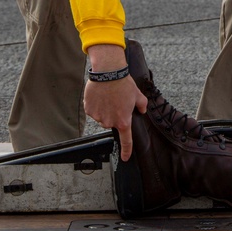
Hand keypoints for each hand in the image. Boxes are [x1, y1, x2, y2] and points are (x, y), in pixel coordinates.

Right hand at [84, 44, 147, 161]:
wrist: (108, 72)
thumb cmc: (123, 84)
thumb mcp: (138, 95)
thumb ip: (142, 105)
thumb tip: (142, 110)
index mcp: (123, 120)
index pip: (126, 140)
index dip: (126, 150)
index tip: (125, 158)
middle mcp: (110, 122)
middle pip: (112, 123)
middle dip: (114, 114)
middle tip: (116, 101)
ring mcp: (98, 117)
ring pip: (102, 117)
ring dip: (104, 109)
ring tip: (108, 96)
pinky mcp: (89, 110)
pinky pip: (93, 111)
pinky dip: (96, 105)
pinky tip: (100, 95)